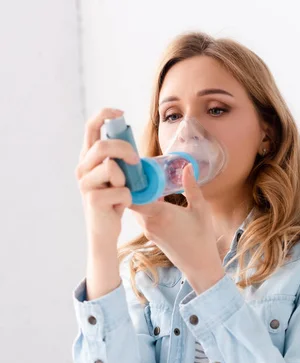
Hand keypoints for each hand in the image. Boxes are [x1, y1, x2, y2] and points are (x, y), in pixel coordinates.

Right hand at [75, 107, 139, 245]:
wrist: (105, 231)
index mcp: (87, 158)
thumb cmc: (113, 201)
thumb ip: (118, 158)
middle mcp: (82, 168)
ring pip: (112, 168)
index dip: (105, 115)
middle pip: (104, 145)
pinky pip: (121, 190)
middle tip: (136, 161)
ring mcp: (85, 183)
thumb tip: (129, 140)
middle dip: (126, 150)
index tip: (121, 113)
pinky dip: (127, 198)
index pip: (90, 127)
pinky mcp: (93, 199)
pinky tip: (119, 206)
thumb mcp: (116, 176)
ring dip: (126, 180)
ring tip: (122, 192)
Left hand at [131, 164, 224, 293]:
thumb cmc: (202, 237)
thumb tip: (187, 167)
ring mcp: (148, 231)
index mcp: (160, 214)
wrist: (199, 265)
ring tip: (149, 184)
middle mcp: (149, 223)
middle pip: (132, 200)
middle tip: (143, 172)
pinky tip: (155, 199)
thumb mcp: (200, 209)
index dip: (132, 183)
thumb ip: (192, 187)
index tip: (138, 170)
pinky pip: (141, 217)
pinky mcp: (150, 236)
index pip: (134, 196)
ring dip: (140, 197)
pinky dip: (144, 207)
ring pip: (135, 209)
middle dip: (135, 187)